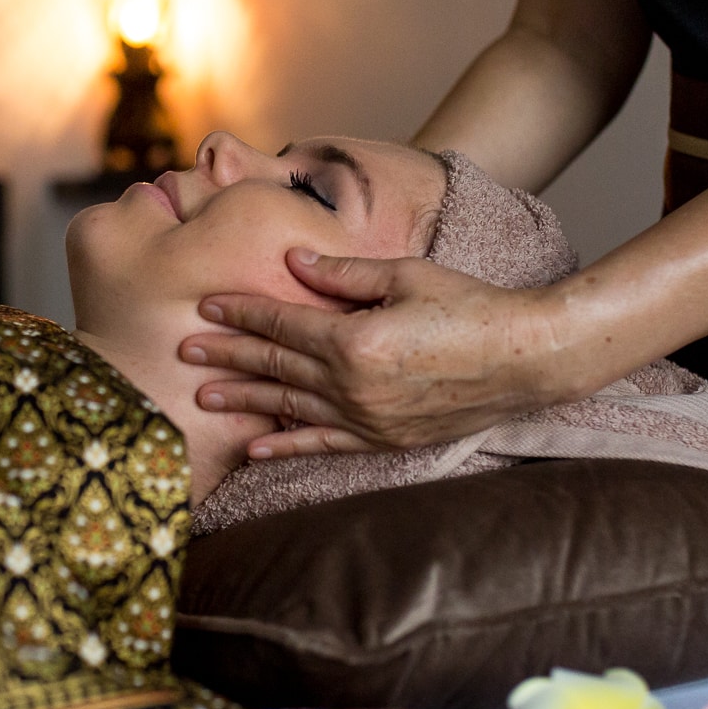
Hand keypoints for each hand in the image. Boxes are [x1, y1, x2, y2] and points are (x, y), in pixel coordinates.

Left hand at [178, 249, 574, 458]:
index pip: (281, 324)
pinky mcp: (384, 440)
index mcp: (353, 340)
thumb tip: (293, 261)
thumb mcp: (405, 275)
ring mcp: (367, 419)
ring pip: (288, 409)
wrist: (525, 359)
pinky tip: (255, 448)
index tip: (205, 305)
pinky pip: (323, 445)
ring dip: (243, 402)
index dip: (241, 312)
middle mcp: (352, 387)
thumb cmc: (469, 306)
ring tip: (201, 397)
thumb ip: (343, 274)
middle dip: (226, 356)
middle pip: (274, 367)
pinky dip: (286, 446)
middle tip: (182, 351)